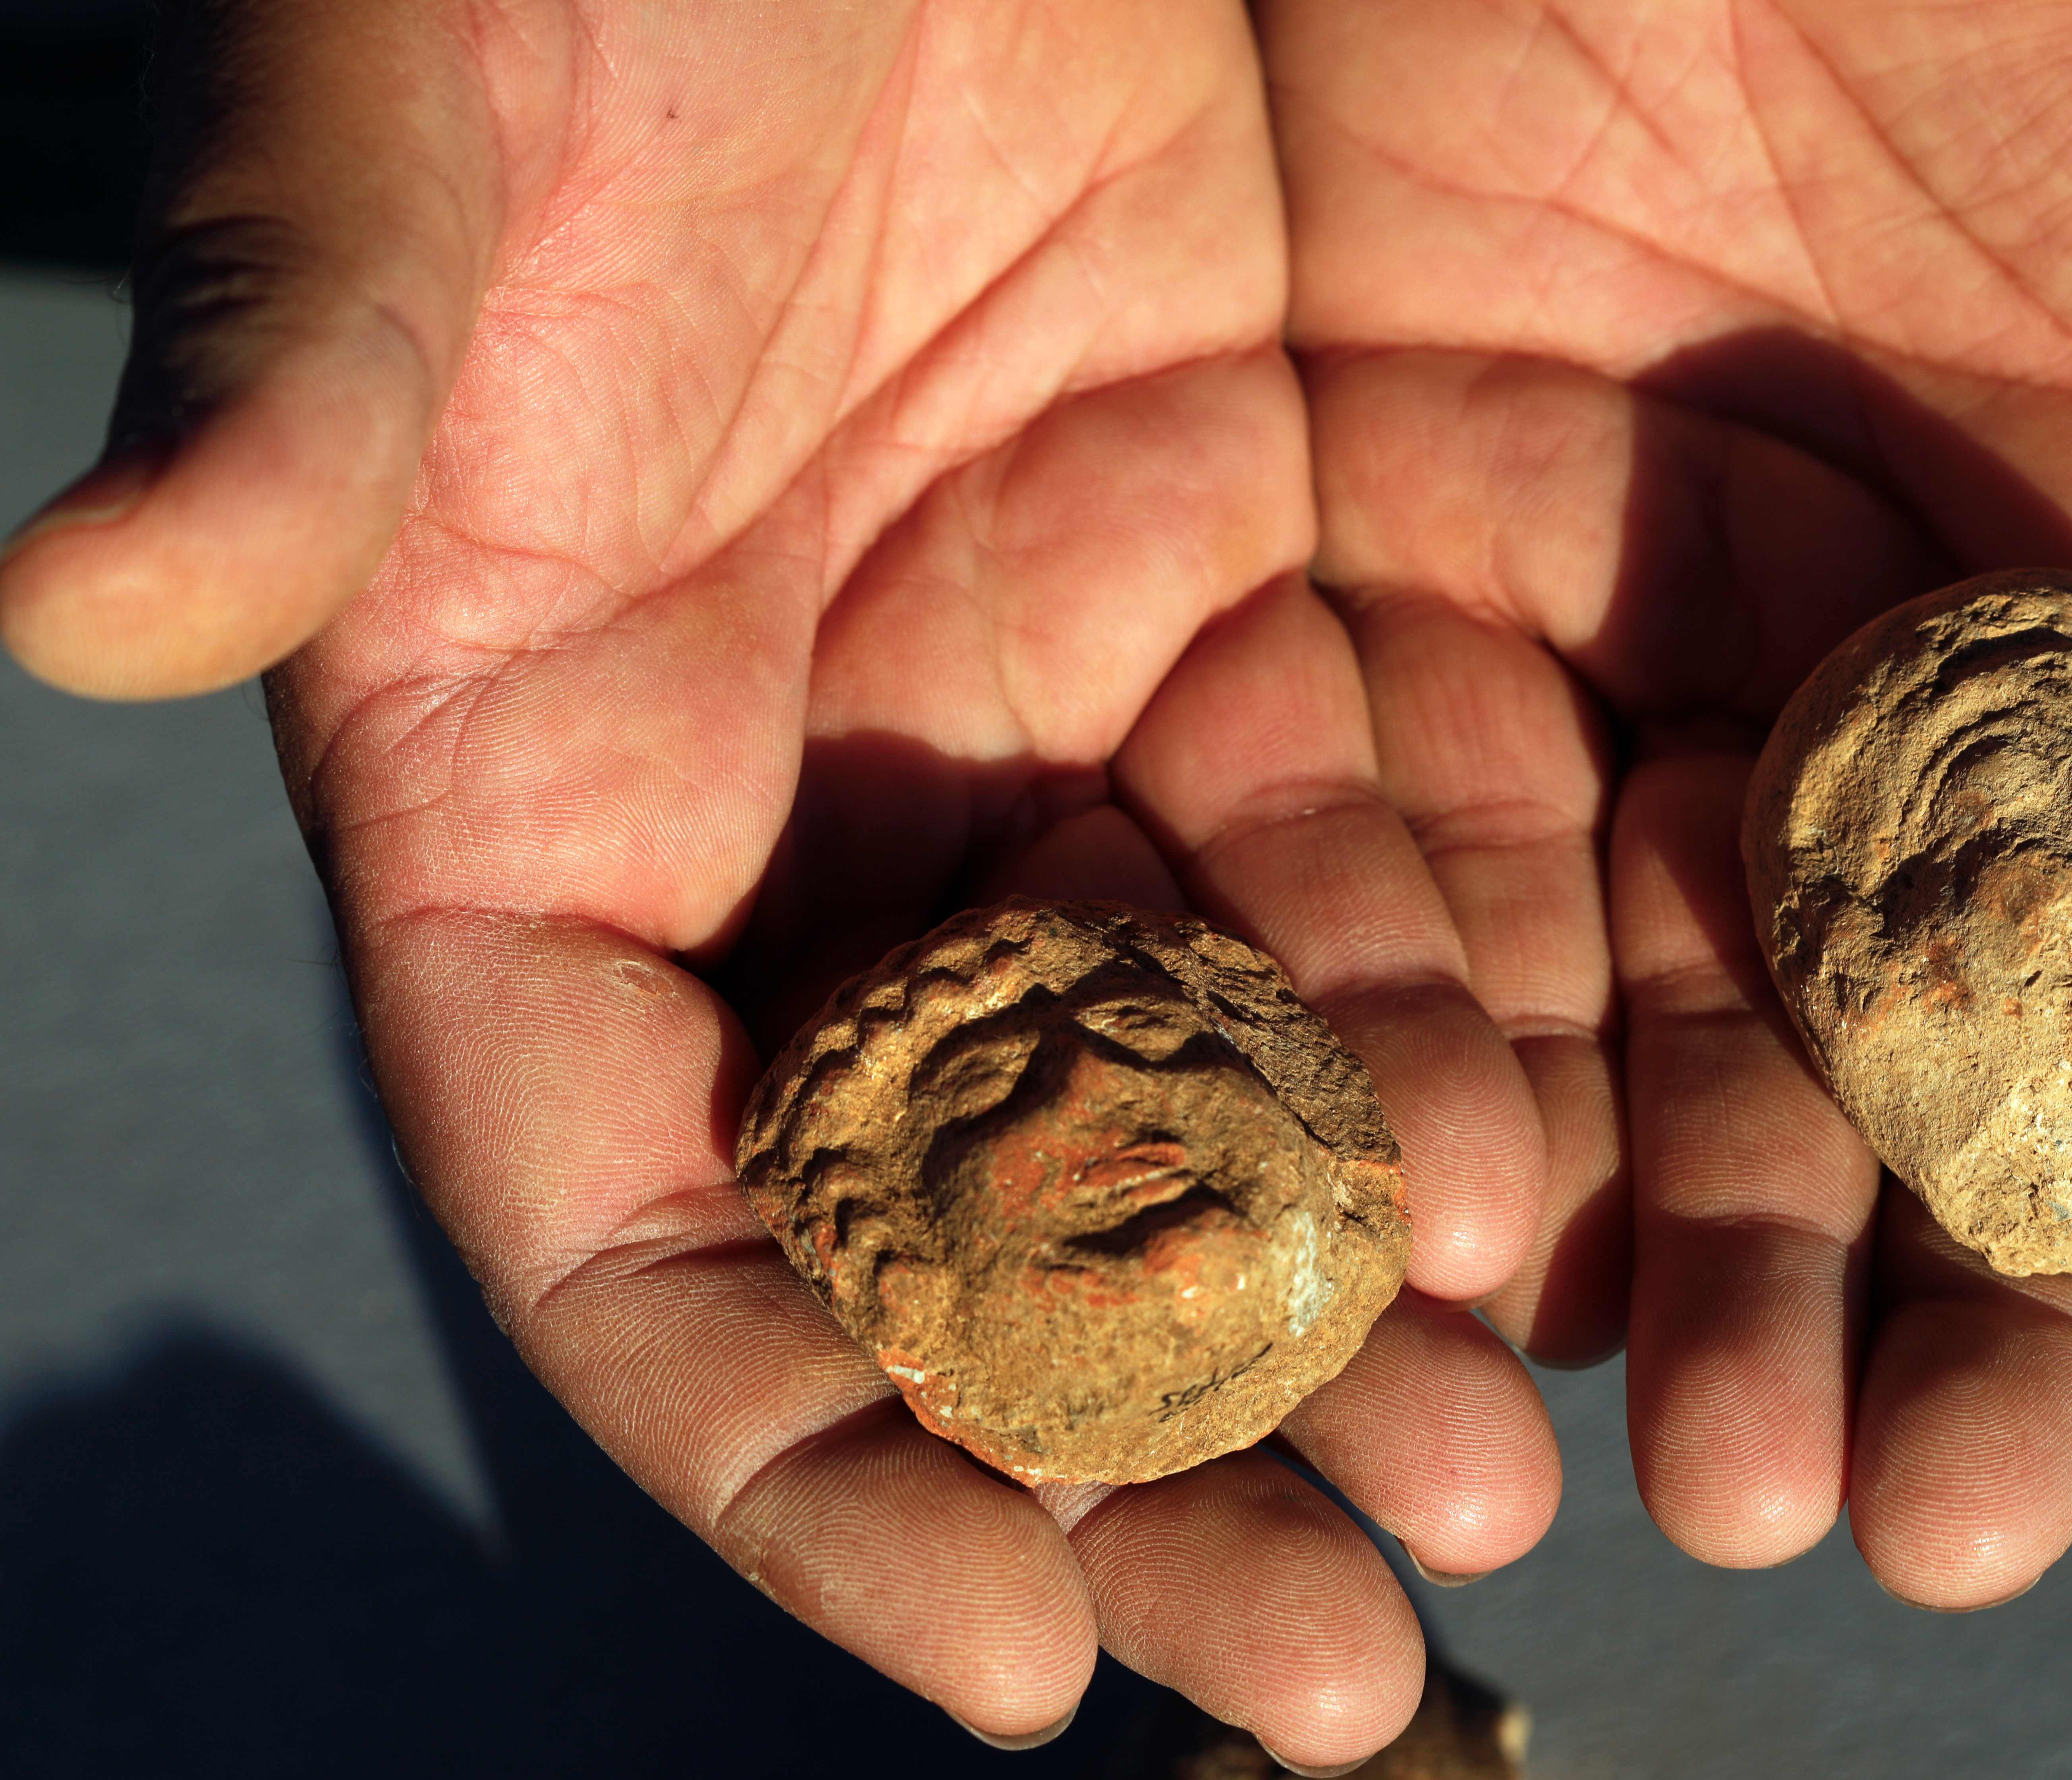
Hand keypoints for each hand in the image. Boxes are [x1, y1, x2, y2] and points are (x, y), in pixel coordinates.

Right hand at [0, 1, 1555, 1762]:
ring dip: (1348, 1277)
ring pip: (1203, 1067)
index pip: (636, 1220)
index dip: (794, 1457)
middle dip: (1136, 1452)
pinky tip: (1588, 1169)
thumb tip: (80, 590)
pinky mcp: (1237, 582)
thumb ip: (303, 385)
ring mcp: (1032, 710)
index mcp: (536, 787)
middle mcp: (797, 805)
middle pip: (958, 1211)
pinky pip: (1374, 844)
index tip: (989, 1661)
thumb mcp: (403, 136)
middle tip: (1331, 1658)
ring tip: (1508, 1474)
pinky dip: (1464, 1001)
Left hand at [1258, 0, 2071, 1604]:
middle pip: (1944, 1014)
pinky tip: (1497, 1254)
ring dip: (1699, 1233)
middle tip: (1909, 1533)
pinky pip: (1433, 795)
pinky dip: (1476, 1015)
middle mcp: (1933, 580)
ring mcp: (1658, 547)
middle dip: (1930, 1287)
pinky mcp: (1408, 475)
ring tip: (1705, 1485)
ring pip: (1682, 961)